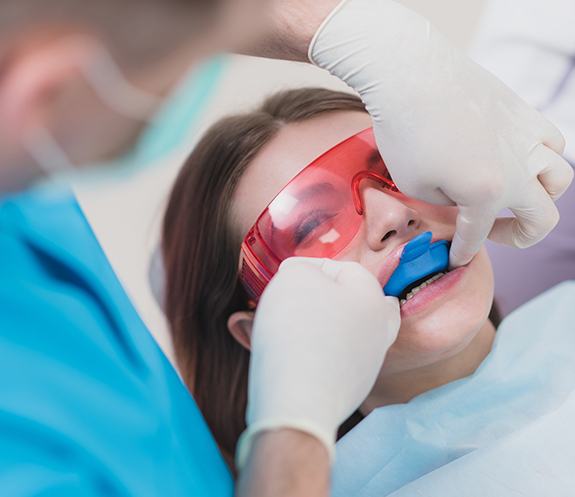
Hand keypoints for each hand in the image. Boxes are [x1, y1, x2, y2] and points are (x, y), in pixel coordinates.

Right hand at [236, 257, 399, 466]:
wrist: (299, 401)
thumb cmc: (298, 330)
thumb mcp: (294, 278)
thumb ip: (301, 268)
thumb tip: (301, 276)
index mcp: (372, 296)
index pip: (342, 268)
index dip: (308, 267)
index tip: (283, 276)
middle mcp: (379, 329)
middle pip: (354, 302)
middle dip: (324, 298)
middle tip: (295, 300)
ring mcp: (368, 362)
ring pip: (344, 333)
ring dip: (317, 326)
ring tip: (284, 327)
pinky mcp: (352, 389)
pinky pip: (332, 361)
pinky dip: (314, 353)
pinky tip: (291, 355)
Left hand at [309, 0, 572, 266]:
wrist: (410, 74)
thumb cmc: (405, 132)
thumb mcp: (414, 185)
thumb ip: (445, 204)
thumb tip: (460, 201)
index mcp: (487, 193)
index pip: (478, 235)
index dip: (463, 252)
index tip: (454, 259)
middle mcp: (518, 168)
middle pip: (543, 217)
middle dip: (520, 236)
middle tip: (494, 233)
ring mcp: (526, 137)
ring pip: (559, 177)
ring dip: (541, 196)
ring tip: (514, 196)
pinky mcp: (523, 112)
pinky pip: (551, 141)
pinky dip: (542, 158)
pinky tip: (517, 158)